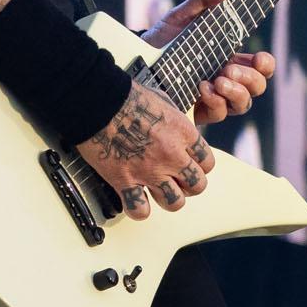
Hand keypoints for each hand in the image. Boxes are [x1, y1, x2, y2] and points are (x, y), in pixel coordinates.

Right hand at [77, 79, 210, 213]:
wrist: (99, 101)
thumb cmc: (126, 96)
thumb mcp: (162, 100)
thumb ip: (173, 120)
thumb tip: (174, 127)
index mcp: (182, 133)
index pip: (207, 162)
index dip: (200, 166)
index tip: (191, 166)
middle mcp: (171, 155)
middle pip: (197, 185)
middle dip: (189, 185)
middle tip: (178, 181)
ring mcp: (150, 171)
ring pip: (175, 202)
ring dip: (168, 199)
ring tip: (159, 193)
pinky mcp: (125, 181)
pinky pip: (140, 210)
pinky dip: (138, 209)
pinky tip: (135, 201)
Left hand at [140, 0, 277, 125]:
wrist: (134, 59)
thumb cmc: (164, 37)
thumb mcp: (183, 14)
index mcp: (230, 56)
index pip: (260, 66)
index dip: (266, 64)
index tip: (259, 57)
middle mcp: (226, 79)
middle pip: (257, 86)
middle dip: (251, 79)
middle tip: (229, 69)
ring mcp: (214, 97)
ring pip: (242, 104)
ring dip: (237, 92)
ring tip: (219, 79)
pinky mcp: (198, 111)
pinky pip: (219, 113)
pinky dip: (215, 101)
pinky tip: (202, 88)